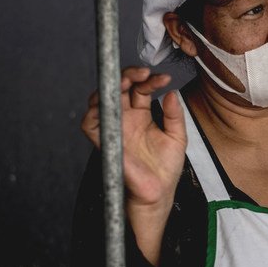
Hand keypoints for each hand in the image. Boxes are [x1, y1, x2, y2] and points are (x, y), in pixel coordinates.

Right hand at [80, 66, 184, 210]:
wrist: (158, 194)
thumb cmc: (165, 169)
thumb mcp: (177, 136)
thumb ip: (175, 114)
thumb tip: (172, 93)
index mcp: (141, 115)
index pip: (140, 88)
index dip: (150, 79)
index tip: (164, 78)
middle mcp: (125, 119)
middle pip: (118, 87)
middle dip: (129, 74)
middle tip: (144, 72)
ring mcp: (113, 129)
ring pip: (101, 98)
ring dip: (111, 86)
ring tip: (128, 80)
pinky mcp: (104, 142)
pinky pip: (89, 122)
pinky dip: (95, 109)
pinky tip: (111, 101)